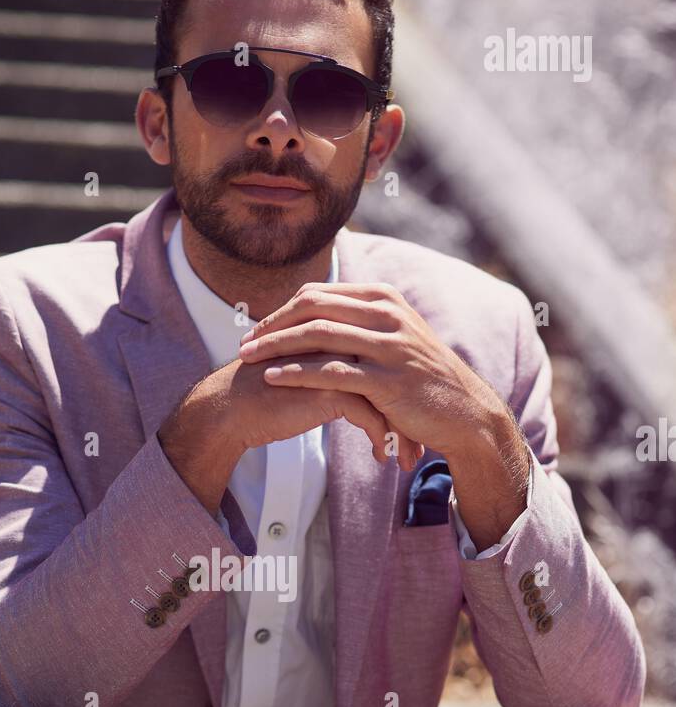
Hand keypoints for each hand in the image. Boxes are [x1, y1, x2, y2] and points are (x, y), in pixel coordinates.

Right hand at [168, 353, 402, 471]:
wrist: (231, 407)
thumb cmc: (268, 394)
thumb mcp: (310, 375)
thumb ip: (337, 368)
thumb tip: (368, 383)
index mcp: (340, 332)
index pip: (386, 362)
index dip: (403, 394)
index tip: (415, 422)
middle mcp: (342, 340)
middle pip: (393, 377)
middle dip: (410, 415)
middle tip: (419, 445)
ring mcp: (337, 361)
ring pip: (388, 397)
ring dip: (400, 431)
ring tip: (407, 458)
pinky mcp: (329, 387)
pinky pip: (370, 416)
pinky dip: (379, 439)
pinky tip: (381, 459)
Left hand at [238, 281, 510, 462]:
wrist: (464, 412)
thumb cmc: (421, 379)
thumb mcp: (394, 338)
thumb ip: (361, 323)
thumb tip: (319, 315)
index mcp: (385, 298)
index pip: (320, 294)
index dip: (282, 310)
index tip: (256, 327)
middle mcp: (387, 314)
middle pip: (314, 308)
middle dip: (273, 324)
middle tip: (243, 343)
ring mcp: (389, 346)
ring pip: (319, 337)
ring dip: (277, 347)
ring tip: (248, 359)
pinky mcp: (388, 381)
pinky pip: (333, 372)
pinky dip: (298, 374)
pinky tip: (273, 379)